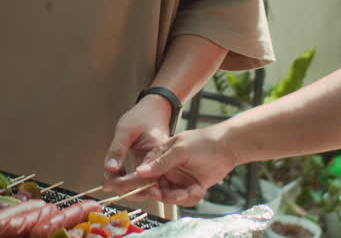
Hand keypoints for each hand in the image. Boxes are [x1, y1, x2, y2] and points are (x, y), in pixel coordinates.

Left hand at [102, 94, 173, 183]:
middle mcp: (160, 162)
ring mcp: (157, 165)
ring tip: (110, 180)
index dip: (124, 183)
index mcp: (157, 152)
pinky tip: (117, 176)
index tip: (109, 184)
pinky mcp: (152, 166)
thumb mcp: (125, 130)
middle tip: (108, 185)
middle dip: (125, 189)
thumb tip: (110, 169)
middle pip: (145, 186)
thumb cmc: (142, 116)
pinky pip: (142, 178)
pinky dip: (128, 180)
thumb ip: (117, 150)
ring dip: (126, 186)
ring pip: (143, 185)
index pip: (142, 176)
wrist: (154, 109)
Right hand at [104, 126, 236, 205]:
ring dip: (177, 196)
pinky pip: (184, 198)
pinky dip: (191, 196)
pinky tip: (199, 188)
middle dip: (159, 193)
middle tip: (167, 193)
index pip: (138, 172)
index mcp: (158, 157)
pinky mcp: (190, 186)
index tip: (112, 187)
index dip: (126, 180)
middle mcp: (165, 170)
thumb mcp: (180, 149)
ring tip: (188, 190)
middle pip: (152, 189)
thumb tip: (141, 171)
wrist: (228, 146)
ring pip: (169, 196)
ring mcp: (177, 179)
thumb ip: (161, 161)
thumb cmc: (203, 141)